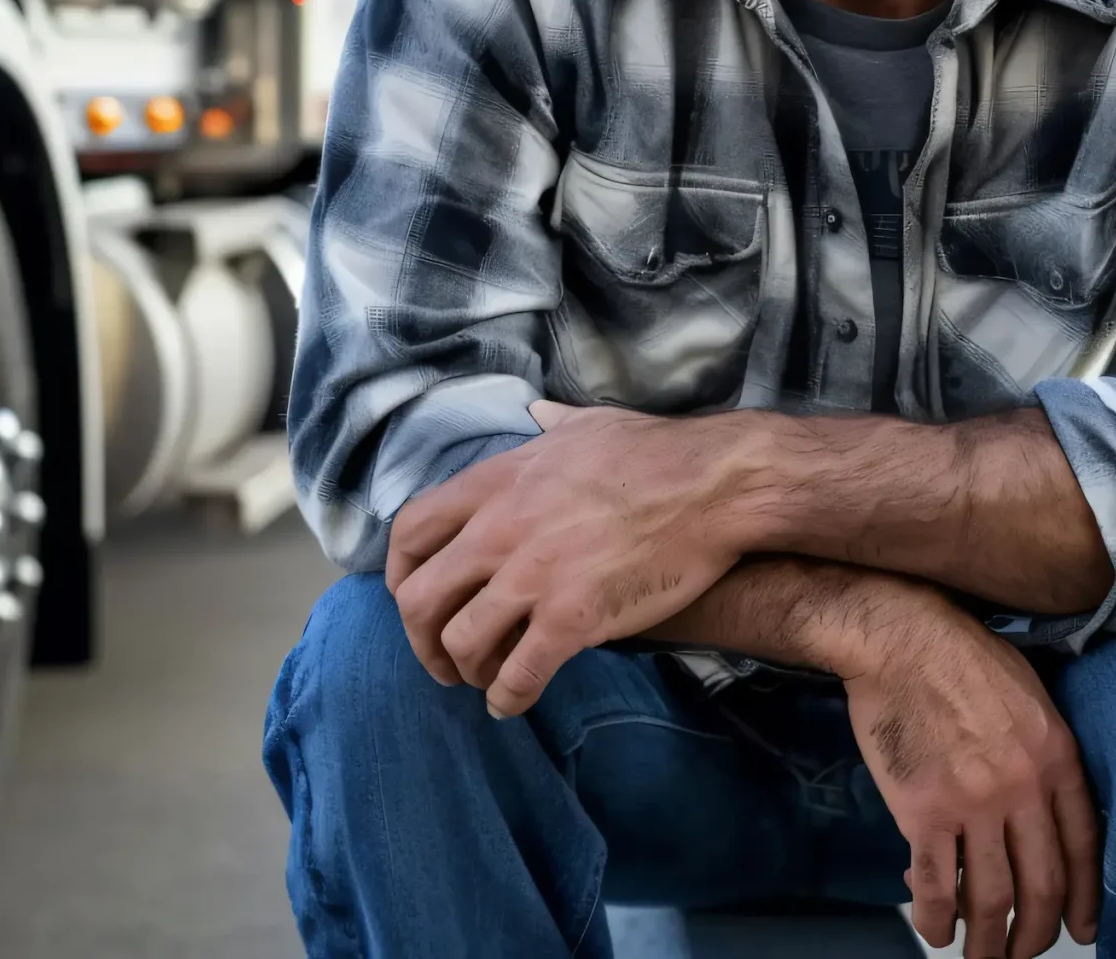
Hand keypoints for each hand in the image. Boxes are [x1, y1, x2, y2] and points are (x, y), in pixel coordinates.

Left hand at [385, 402, 749, 714]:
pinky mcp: (571, 618)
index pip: (409, 533)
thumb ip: (548, 425)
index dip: (400, 575)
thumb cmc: (657, 451)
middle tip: (442, 657)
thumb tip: (536, 413)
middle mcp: (499, 529)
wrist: (714, 485)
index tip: (413, 597)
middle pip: (419, 599)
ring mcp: (532, 576)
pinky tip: (513, 702)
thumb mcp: (586, 423)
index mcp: (495, 482)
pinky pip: (517, 676)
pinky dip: (507, 698)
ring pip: (460, 644)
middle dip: (421, 639)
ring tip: (486, 678)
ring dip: (466, 671)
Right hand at [840, 595, 1102, 958]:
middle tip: (1023, 953)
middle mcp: (1022, 786)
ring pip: (990, 896)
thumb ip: (1043, 756)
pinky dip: (937, 920)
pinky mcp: (922, 810)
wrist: (901, 637)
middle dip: (1036, 934)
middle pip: (1042, 884)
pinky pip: (936, 885)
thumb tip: (1041, 814)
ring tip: (981, 957)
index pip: (1084, 847)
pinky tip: (935, 930)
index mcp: (1057, 756)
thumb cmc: (962, 657)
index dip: (1085, 899)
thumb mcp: (1031, 696)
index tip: (1081, 928)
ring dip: (987, 941)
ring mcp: (973, 802)